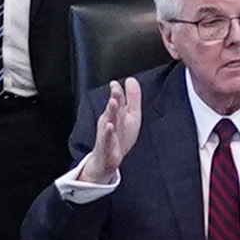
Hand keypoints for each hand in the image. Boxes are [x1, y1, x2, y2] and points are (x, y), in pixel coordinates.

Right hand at [71, 77, 144, 191]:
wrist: (108, 160)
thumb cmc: (120, 136)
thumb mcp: (131, 115)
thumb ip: (132, 97)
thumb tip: (130, 79)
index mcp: (117, 113)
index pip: (117, 98)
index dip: (118, 90)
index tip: (116, 81)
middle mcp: (110, 121)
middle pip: (113, 107)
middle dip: (114, 97)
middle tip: (115, 88)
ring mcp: (108, 133)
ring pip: (109, 120)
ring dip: (111, 111)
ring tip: (113, 102)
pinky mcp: (107, 146)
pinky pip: (107, 138)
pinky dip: (108, 132)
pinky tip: (109, 126)